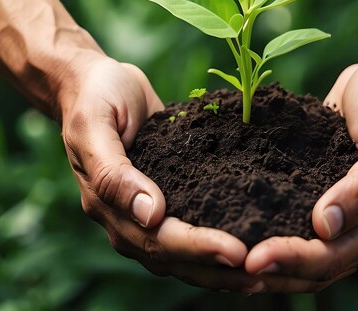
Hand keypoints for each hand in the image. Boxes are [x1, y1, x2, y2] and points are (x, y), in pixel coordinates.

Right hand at [59, 54, 253, 288]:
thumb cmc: (95, 99)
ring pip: (185, 253)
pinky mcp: (167, 197)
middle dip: (218, 267)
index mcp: (108, 205)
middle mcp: (127, 219)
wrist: (95, 84)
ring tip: (262, 273)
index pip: (157, 239)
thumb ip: (113, 173)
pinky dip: (216, 242)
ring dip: (221, 267)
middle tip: (262, 272)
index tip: (236, 251)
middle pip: (176, 257)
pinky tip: (248, 244)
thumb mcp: (95, 126)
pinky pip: (191, 225)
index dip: (197, 248)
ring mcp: (146, 212)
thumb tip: (150, 214)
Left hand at [242, 56, 357, 291]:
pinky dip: (279, 241)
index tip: (256, 259)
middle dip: (280, 270)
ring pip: (313, 259)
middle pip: (323, 265)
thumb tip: (327, 226)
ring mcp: (350, 216)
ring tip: (235, 271)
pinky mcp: (328, 199)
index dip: (297, 260)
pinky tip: (249, 240)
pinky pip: (304, 230)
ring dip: (278, 268)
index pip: (338, 251)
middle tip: (237, 267)